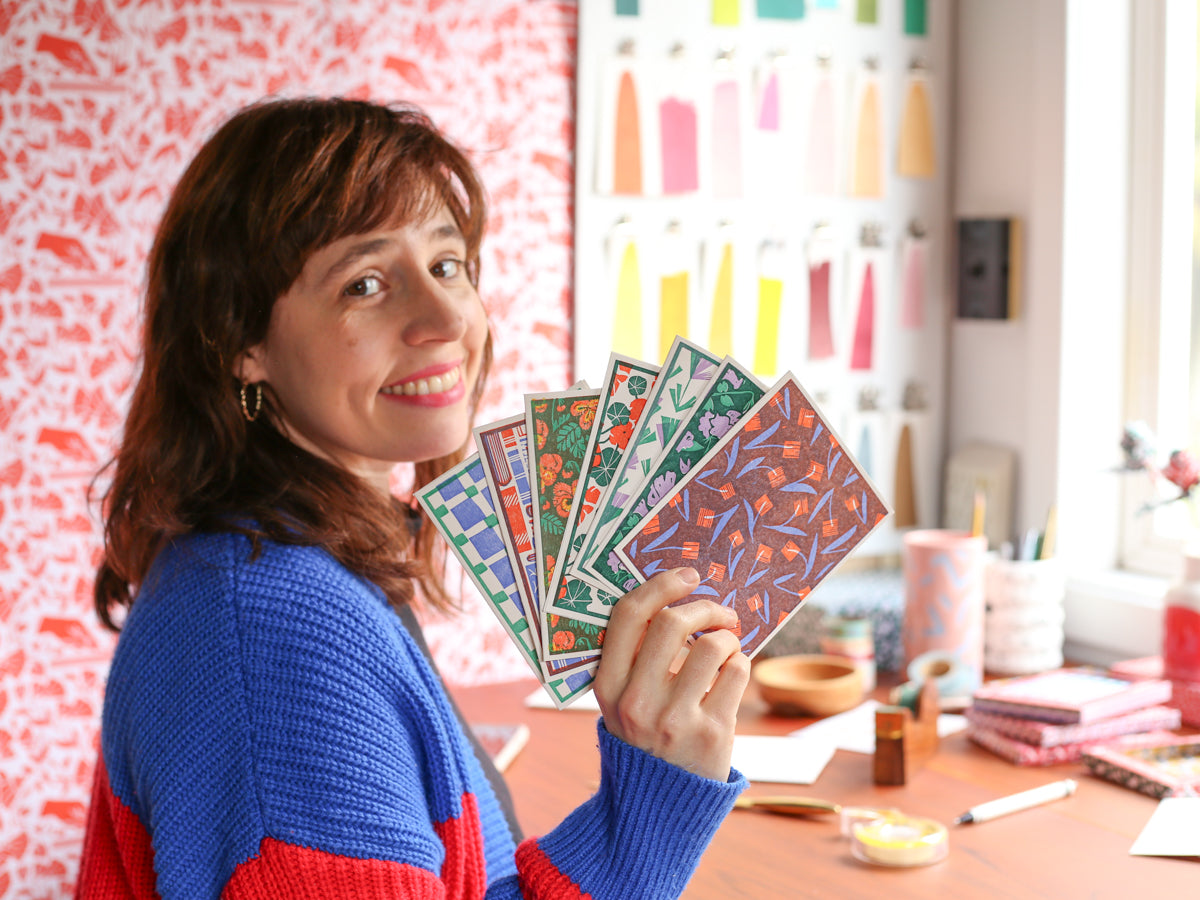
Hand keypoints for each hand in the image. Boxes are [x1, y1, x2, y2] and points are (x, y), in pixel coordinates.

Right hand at [593, 567, 749, 780]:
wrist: (658, 809)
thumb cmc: (645, 739)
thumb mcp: (622, 702)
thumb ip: (637, 659)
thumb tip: (679, 600)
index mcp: (608, 686)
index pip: (627, 617)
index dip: (659, 585)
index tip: (686, 575)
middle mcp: (637, 701)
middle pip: (672, 623)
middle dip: (704, 606)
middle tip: (720, 612)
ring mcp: (674, 719)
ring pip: (712, 645)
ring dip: (728, 638)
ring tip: (728, 649)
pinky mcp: (712, 734)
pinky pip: (737, 672)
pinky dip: (741, 663)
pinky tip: (733, 674)